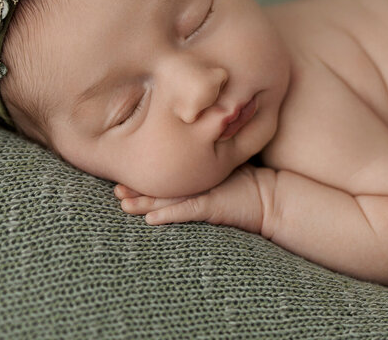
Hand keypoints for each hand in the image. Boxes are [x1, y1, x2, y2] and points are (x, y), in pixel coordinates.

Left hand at [114, 164, 267, 234]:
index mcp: (199, 173)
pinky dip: (167, 216)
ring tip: (123, 203)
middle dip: (137, 187)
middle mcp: (199, 181)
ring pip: (167, 198)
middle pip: (162, 184)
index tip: (123, 175)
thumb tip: (179, 167)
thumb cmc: (249, 186)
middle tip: (115, 187)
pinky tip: (149, 221)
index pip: (166, 174)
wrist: (272, 198)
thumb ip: (205, 171)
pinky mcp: (212, 206)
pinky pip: (185, 212)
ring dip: (144, 202)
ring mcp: (205, 193)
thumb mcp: (223, 176)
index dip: (145, 175)